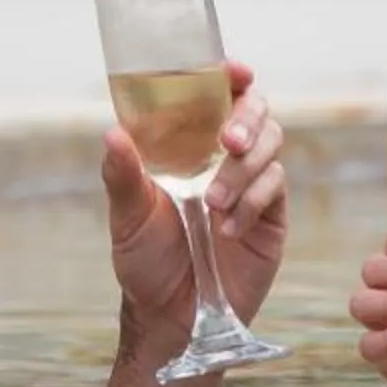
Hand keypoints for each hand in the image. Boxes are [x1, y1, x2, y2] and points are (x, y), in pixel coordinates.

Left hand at [102, 59, 287, 354]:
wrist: (173, 316)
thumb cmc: (145, 260)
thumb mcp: (127, 217)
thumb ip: (122, 176)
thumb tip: (112, 133)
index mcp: (187, 144)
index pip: (215, 95)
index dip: (229, 75)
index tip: (235, 69)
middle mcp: (222, 155)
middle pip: (255, 110)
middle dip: (247, 118)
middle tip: (228, 141)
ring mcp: (250, 182)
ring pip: (270, 145)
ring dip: (244, 168)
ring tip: (213, 203)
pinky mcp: (270, 213)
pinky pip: (274, 188)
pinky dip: (251, 202)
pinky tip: (227, 229)